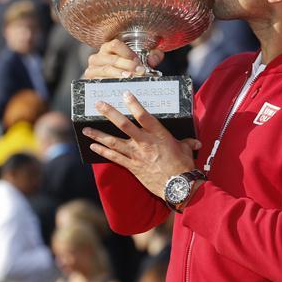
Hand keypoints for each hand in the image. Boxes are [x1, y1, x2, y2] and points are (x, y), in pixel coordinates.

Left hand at [82, 92, 199, 198]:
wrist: (178, 187)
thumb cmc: (184, 167)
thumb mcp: (186, 149)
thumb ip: (187, 142)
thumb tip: (195, 141)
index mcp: (159, 135)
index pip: (144, 115)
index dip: (134, 104)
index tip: (125, 94)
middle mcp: (145, 143)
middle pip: (123, 125)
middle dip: (109, 113)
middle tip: (98, 104)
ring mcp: (136, 155)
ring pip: (113, 142)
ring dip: (98, 134)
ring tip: (86, 129)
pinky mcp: (132, 167)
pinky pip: (114, 158)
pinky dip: (103, 152)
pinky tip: (93, 146)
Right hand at [83, 40, 163, 79]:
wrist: (111, 87)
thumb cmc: (126, 71)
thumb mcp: (140, 62)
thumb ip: (151, 57)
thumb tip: (155, 57)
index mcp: (108, 48)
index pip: (116, 44)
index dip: (128, 52)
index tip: (138, 61)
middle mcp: (98, 56)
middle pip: (112, 59)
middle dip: (127, 65)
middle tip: (139, 72)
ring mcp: (92, 69)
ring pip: (106, 70)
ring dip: (119, 74)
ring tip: (130, 78)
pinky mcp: (89, 80)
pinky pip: (98, 81)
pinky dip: (109, 83)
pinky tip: (119, 86)